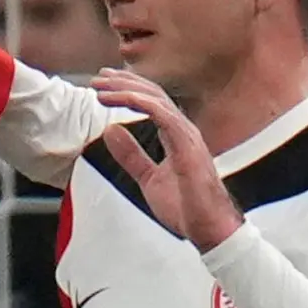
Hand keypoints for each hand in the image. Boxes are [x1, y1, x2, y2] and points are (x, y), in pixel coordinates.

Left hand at [90, 68, 244, 252]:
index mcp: (175, 136)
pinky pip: (163, 115)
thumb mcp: (149, 178)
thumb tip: (111, 131)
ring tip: (102, 88)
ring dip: (127, 89)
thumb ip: (131, 155)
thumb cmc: (186, 207)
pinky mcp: (188, 145)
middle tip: (99, 77)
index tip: (103, 86)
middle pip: (152, 94)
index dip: (127, 90)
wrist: (208, 229)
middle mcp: (183, 130)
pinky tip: (123, 97)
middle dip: (123, 82)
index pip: (151, 102)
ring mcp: (187, 136)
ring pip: (156, 100)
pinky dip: (142, 103)